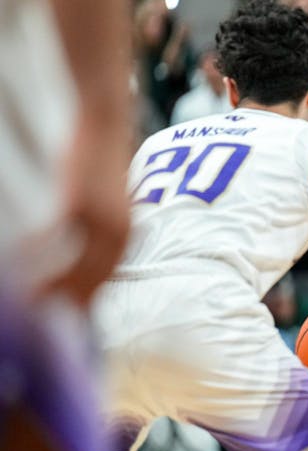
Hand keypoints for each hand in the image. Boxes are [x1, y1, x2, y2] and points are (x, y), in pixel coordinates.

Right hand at [42, 118, 129, 305]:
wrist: (105, 123)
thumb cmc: (103, 163)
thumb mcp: (112, 204)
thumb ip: (105, 230)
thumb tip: (90, 252)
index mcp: (127, 233)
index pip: (107, 276)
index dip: (88, 296)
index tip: (73, 312)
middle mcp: (117, 231)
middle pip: (92, 278)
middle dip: (70, 299)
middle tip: (47, 311)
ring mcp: (96, 218)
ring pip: (72, 263)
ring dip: (51, 283)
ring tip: (33, 298)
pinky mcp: (75, 201)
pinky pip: (53, 236)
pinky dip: (38, 252)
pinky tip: (22, 260)